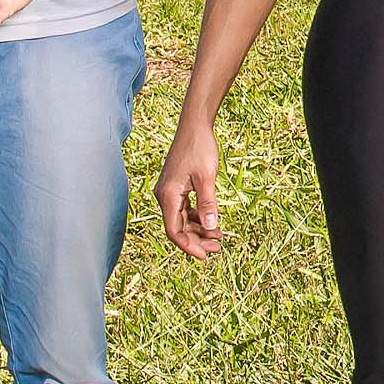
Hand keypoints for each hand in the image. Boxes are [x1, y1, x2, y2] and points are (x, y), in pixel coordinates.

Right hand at [157, 127, 222, 259]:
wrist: (194, 126)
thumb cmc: (199, 148)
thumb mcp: (207, 177)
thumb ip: (208, 203)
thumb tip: (212, 228)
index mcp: (168, 195)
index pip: (174, 230)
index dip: (189, 246)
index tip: (205, 256)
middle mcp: (165, 196)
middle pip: (178, 228)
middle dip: (196, 240)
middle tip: (217, 248)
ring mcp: (170, 192)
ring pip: (182, 220)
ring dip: (199, 230)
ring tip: (218, 237)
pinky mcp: (176, 188)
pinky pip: (185, 209)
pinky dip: (198, 218)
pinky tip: (212, 224)